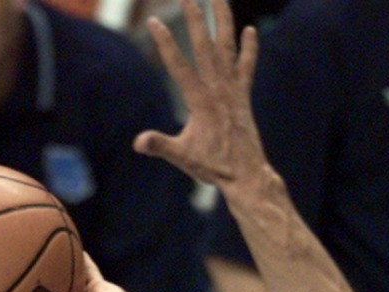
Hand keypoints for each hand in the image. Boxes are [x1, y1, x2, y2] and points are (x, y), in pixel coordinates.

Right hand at [133, 0, 263, 191]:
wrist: (246, 175)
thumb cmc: (213, 167)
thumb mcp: (182, 156)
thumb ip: (160, 145)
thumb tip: (138, 142)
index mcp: (200, 101)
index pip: (178, 65)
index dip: (165, 43)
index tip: (154, 22)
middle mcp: (218, 89)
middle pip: (205, 46)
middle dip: (195, 19)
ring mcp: (233, 90)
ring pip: (227, 47)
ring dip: (223, 20)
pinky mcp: (243, 96)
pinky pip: (247, 66)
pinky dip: (249, 48)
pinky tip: (249, 29)